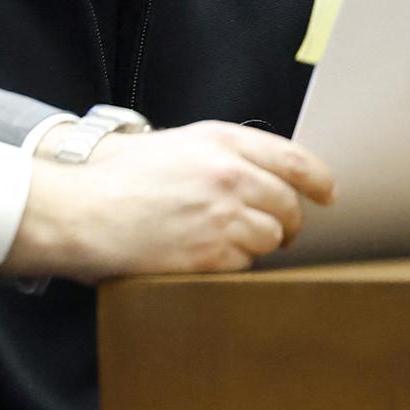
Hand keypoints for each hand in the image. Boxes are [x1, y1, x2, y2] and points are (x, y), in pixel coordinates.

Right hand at [0, 121, 336, 281]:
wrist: (81, 212)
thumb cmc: (115, 179)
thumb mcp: (170, 144)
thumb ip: (218, 154)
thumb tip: (259, 174)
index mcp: (221, 141)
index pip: (296, 160)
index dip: (319, 181)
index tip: (327, 195)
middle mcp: (230, 175)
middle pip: (290, 206)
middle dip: (287, 223)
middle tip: (274, 231)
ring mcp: (223, 216)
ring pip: (270, 239)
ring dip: (256, 246)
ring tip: (223, 243)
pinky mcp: (212, 254)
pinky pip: (245, 267)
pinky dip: (232, 267)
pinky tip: (204, 259)